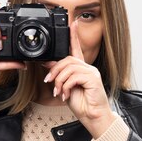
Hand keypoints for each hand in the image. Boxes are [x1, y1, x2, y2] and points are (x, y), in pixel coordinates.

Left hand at [43, 21, 115, 137]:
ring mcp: (91, 73)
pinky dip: (66, 86)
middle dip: (55, 70)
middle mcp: (88, 68)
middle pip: (67, 59)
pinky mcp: (93, 79)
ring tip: (59, 92)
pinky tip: (66, 94)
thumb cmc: (82, 104)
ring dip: (59, 80)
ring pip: (69, 68)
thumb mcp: (65, 88)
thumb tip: (48, 64)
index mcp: (81, 69)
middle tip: (49, 82)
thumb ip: (59, 76)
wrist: (93, 117)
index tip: (71, 23)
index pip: (76, 48)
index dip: (73, 36)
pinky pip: (74, 76)